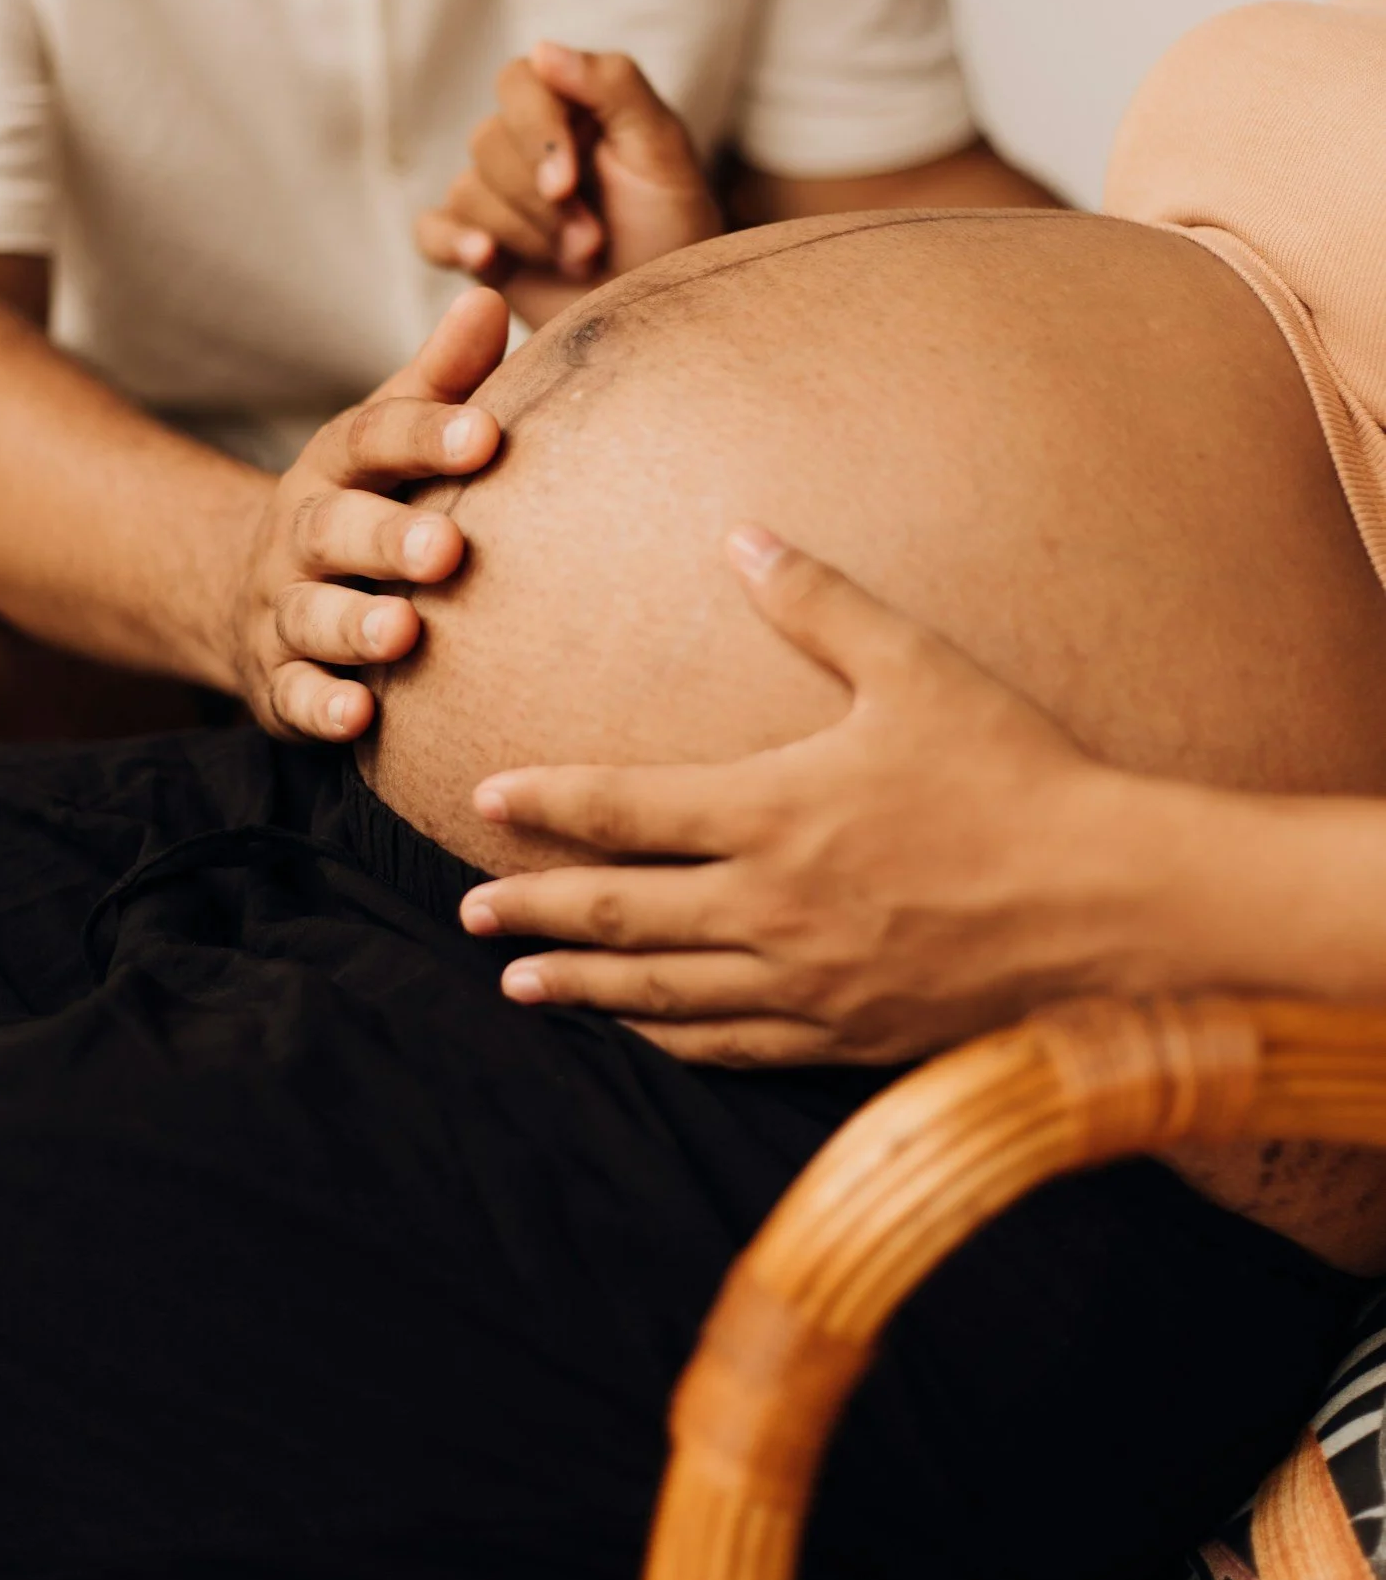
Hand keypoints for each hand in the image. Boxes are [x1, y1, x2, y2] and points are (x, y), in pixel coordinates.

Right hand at [226, 287, 507, 742]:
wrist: (247, 590)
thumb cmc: (362, 502)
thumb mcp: (388, 437)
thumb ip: (440, 380)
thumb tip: (491, 296)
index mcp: (338, 466)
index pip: (375, 438)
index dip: (425, 434)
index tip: (484, 434)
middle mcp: (302, 534)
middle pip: (336, 530)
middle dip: (386, 539)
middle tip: (446, 550)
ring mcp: (283, 608)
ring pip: (312, 615)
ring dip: (354, 627)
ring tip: (401, 636)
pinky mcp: (277, 681)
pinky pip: (293, 696)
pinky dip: (320, 709)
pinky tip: (356, 718)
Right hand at [416, 42, 723, 328]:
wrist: (663, 310)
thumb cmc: (673, 226)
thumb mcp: (663, 150)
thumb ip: (614, 86)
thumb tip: (543, 49)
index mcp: (568, 108)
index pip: (517, 84)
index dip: (535, 131)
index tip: (567, 183)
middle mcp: (524, 145)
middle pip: (488, 142)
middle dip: (543, 202)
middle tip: (594, 243)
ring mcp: (497, 198)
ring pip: (468, 191)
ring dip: (527, 235)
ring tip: (580, 263)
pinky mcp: (478, 249)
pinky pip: (432, 231)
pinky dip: (452, 241)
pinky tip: (485, 258)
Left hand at [459, 528, 1142, 1065]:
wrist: (1111, 901)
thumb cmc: (1016, 773)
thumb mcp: (917, 667)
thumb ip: (818, 602)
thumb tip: (741, 534)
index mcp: (774, 812)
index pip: (626, 809)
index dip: (549, 802)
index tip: (486, 798)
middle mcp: (771, 907)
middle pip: (620, 912)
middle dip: (535, 908)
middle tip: (468, 910)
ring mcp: (806, 982)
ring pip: (662, 993)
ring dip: (583, 984)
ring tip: (519, 983)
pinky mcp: (848, 1034)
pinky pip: (734, 1045)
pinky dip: (671, 1037)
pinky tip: (640, 1031)